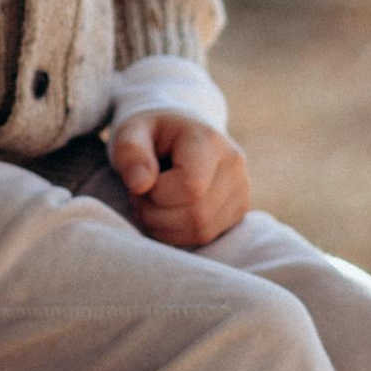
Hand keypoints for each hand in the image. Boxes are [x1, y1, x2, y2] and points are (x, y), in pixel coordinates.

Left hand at [107, 112, 249, 249]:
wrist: (177, 135)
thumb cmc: (150, 134)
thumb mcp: (131, 132)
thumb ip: (130, 153)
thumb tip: (140, 184)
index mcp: (209, 140)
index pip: (190, 187)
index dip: (156, 194)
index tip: (138, 181)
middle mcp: (234, 166)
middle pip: (196, 214)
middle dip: (155, 213)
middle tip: (139, 195)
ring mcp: (241, 191)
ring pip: (201, 231)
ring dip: (163, 226)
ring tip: (151, 201)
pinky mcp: (238, 212)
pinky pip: (205, 237)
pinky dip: (176, 233)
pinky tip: (166, 212)